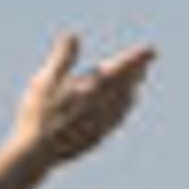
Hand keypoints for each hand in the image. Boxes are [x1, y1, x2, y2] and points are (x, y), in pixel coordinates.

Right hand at [3, 34, 153, 175]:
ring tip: (135, 86)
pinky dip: (123, 111)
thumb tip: (73, 35)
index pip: (123, 68)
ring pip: (125, 105)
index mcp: (94, 88)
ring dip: (132, 91)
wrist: (37, 152)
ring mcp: (102, 123)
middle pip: (127, 86)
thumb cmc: (38, 114)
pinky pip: (117, 121)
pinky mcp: (97, 138)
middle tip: (145, 64)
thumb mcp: (45, 80)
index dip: (138, 58)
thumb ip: (62, 58)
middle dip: (137, 73)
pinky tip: (119, 113)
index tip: (151, 50)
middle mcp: (104, 105)